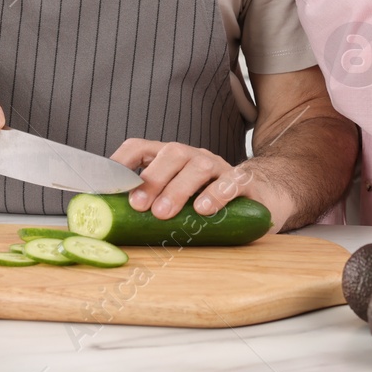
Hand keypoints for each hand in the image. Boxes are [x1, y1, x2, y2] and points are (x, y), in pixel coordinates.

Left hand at [110, 139, 286, 229]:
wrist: (264, 196)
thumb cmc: (210, 202)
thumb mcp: (178, 202)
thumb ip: (151, 207)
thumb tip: (111, 224)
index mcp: (171, 159)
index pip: (140, 147)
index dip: (121, 161)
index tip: (107, 183)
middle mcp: (193, 157)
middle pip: (171, 153)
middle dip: (151, 178)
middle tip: (138, 205)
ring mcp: (220, 167)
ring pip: (198, 166)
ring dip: (178, 189)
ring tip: (164, 213)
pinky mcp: (246, 182)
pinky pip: (231, 182)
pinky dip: (216, 195)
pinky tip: (203, 210)